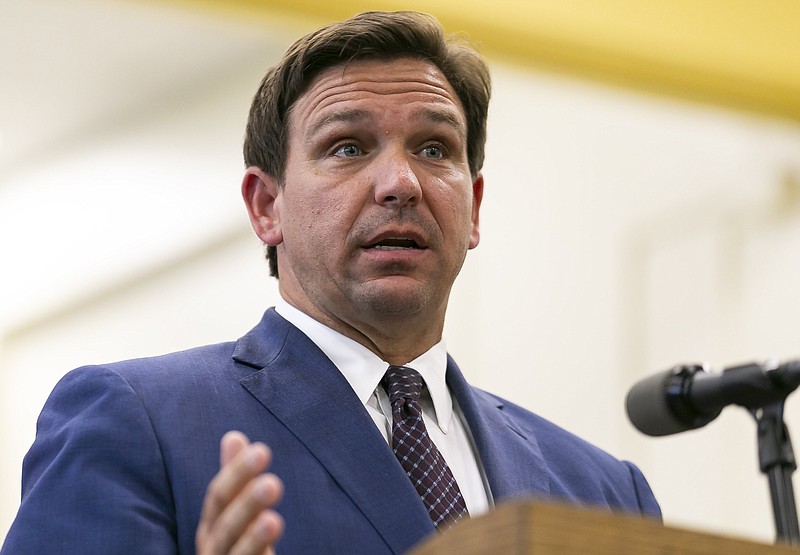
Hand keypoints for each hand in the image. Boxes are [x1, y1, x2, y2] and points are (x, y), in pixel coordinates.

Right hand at [196, 431, 284, 554]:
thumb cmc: (235, 550)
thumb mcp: (235, 515)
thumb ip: (236, 481)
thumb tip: (233, 436)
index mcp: (212, 530)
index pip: (219, 498)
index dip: (237, 474)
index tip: (262, 450)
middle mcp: (213, 552)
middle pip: (225, 529)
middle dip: (246, 505)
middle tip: (273, 482)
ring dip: (253, 540)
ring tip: (273, 520)